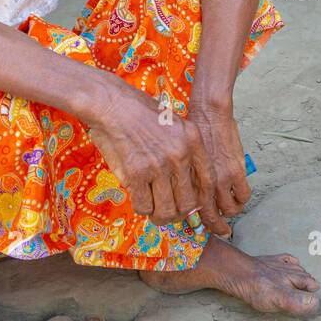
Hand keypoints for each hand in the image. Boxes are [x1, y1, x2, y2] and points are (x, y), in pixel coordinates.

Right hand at [80, 82, 228, 235]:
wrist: (112, 104)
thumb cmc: (140, 114)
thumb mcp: (175, 124)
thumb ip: (185, 150)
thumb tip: (186, 186)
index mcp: (192, 140)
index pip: (207, 180)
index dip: (202, 200)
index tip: (195, 205)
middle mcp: (180, 154)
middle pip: (189, 202)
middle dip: (179, 213)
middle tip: (170, 212)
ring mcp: (159, 165)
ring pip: (167, 209)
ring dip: (160, 216)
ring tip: (155, 213)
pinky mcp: (137, 173)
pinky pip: (144, 205)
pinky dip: (142, 208)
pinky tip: (140, 200)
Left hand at [186, 104, 250, 230]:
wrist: (208, 115)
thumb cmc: (193, 133)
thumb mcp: (184, 160)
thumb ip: (189, 178)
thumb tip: (191, 194)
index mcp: (189, 183)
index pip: (195, 212)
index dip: (201, 222)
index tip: (206, 227)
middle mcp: (203, 184)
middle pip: (212, 217)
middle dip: (218, 227)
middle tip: (223, 230)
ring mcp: (221, 179)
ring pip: (231, 209)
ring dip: (232, 211)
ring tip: (232, 208)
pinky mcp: (236, 172)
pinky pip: (243, 196)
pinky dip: (242, 198)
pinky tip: (240, 194)